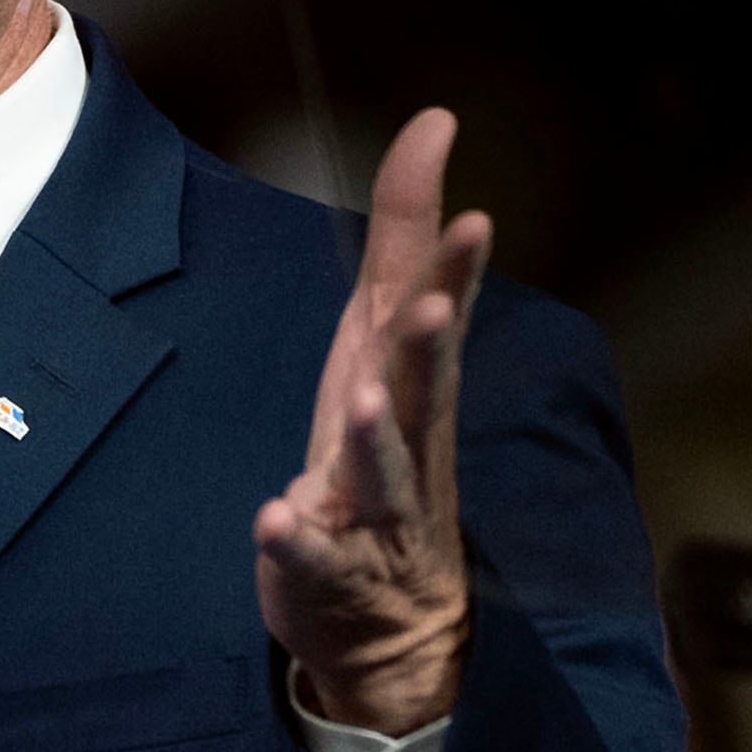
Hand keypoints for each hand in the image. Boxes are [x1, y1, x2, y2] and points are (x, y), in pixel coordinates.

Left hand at [256, 108, 492, 737]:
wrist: (390, 622)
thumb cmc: (380, 457)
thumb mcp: (383, 346)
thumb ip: (404, 248)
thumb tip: (430, 129)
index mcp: (406, 387)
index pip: (432, 318)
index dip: (450, 270)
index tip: (474, 216)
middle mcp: (404, 444)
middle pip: (420, 392)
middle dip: (429, 348)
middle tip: (437, 305)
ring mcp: (371, 511)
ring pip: (379, 473)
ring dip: (370, 438)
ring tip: (363, 403)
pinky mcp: (328, 568)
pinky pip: (313, 555)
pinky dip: (295, 537)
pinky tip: (277, 517)